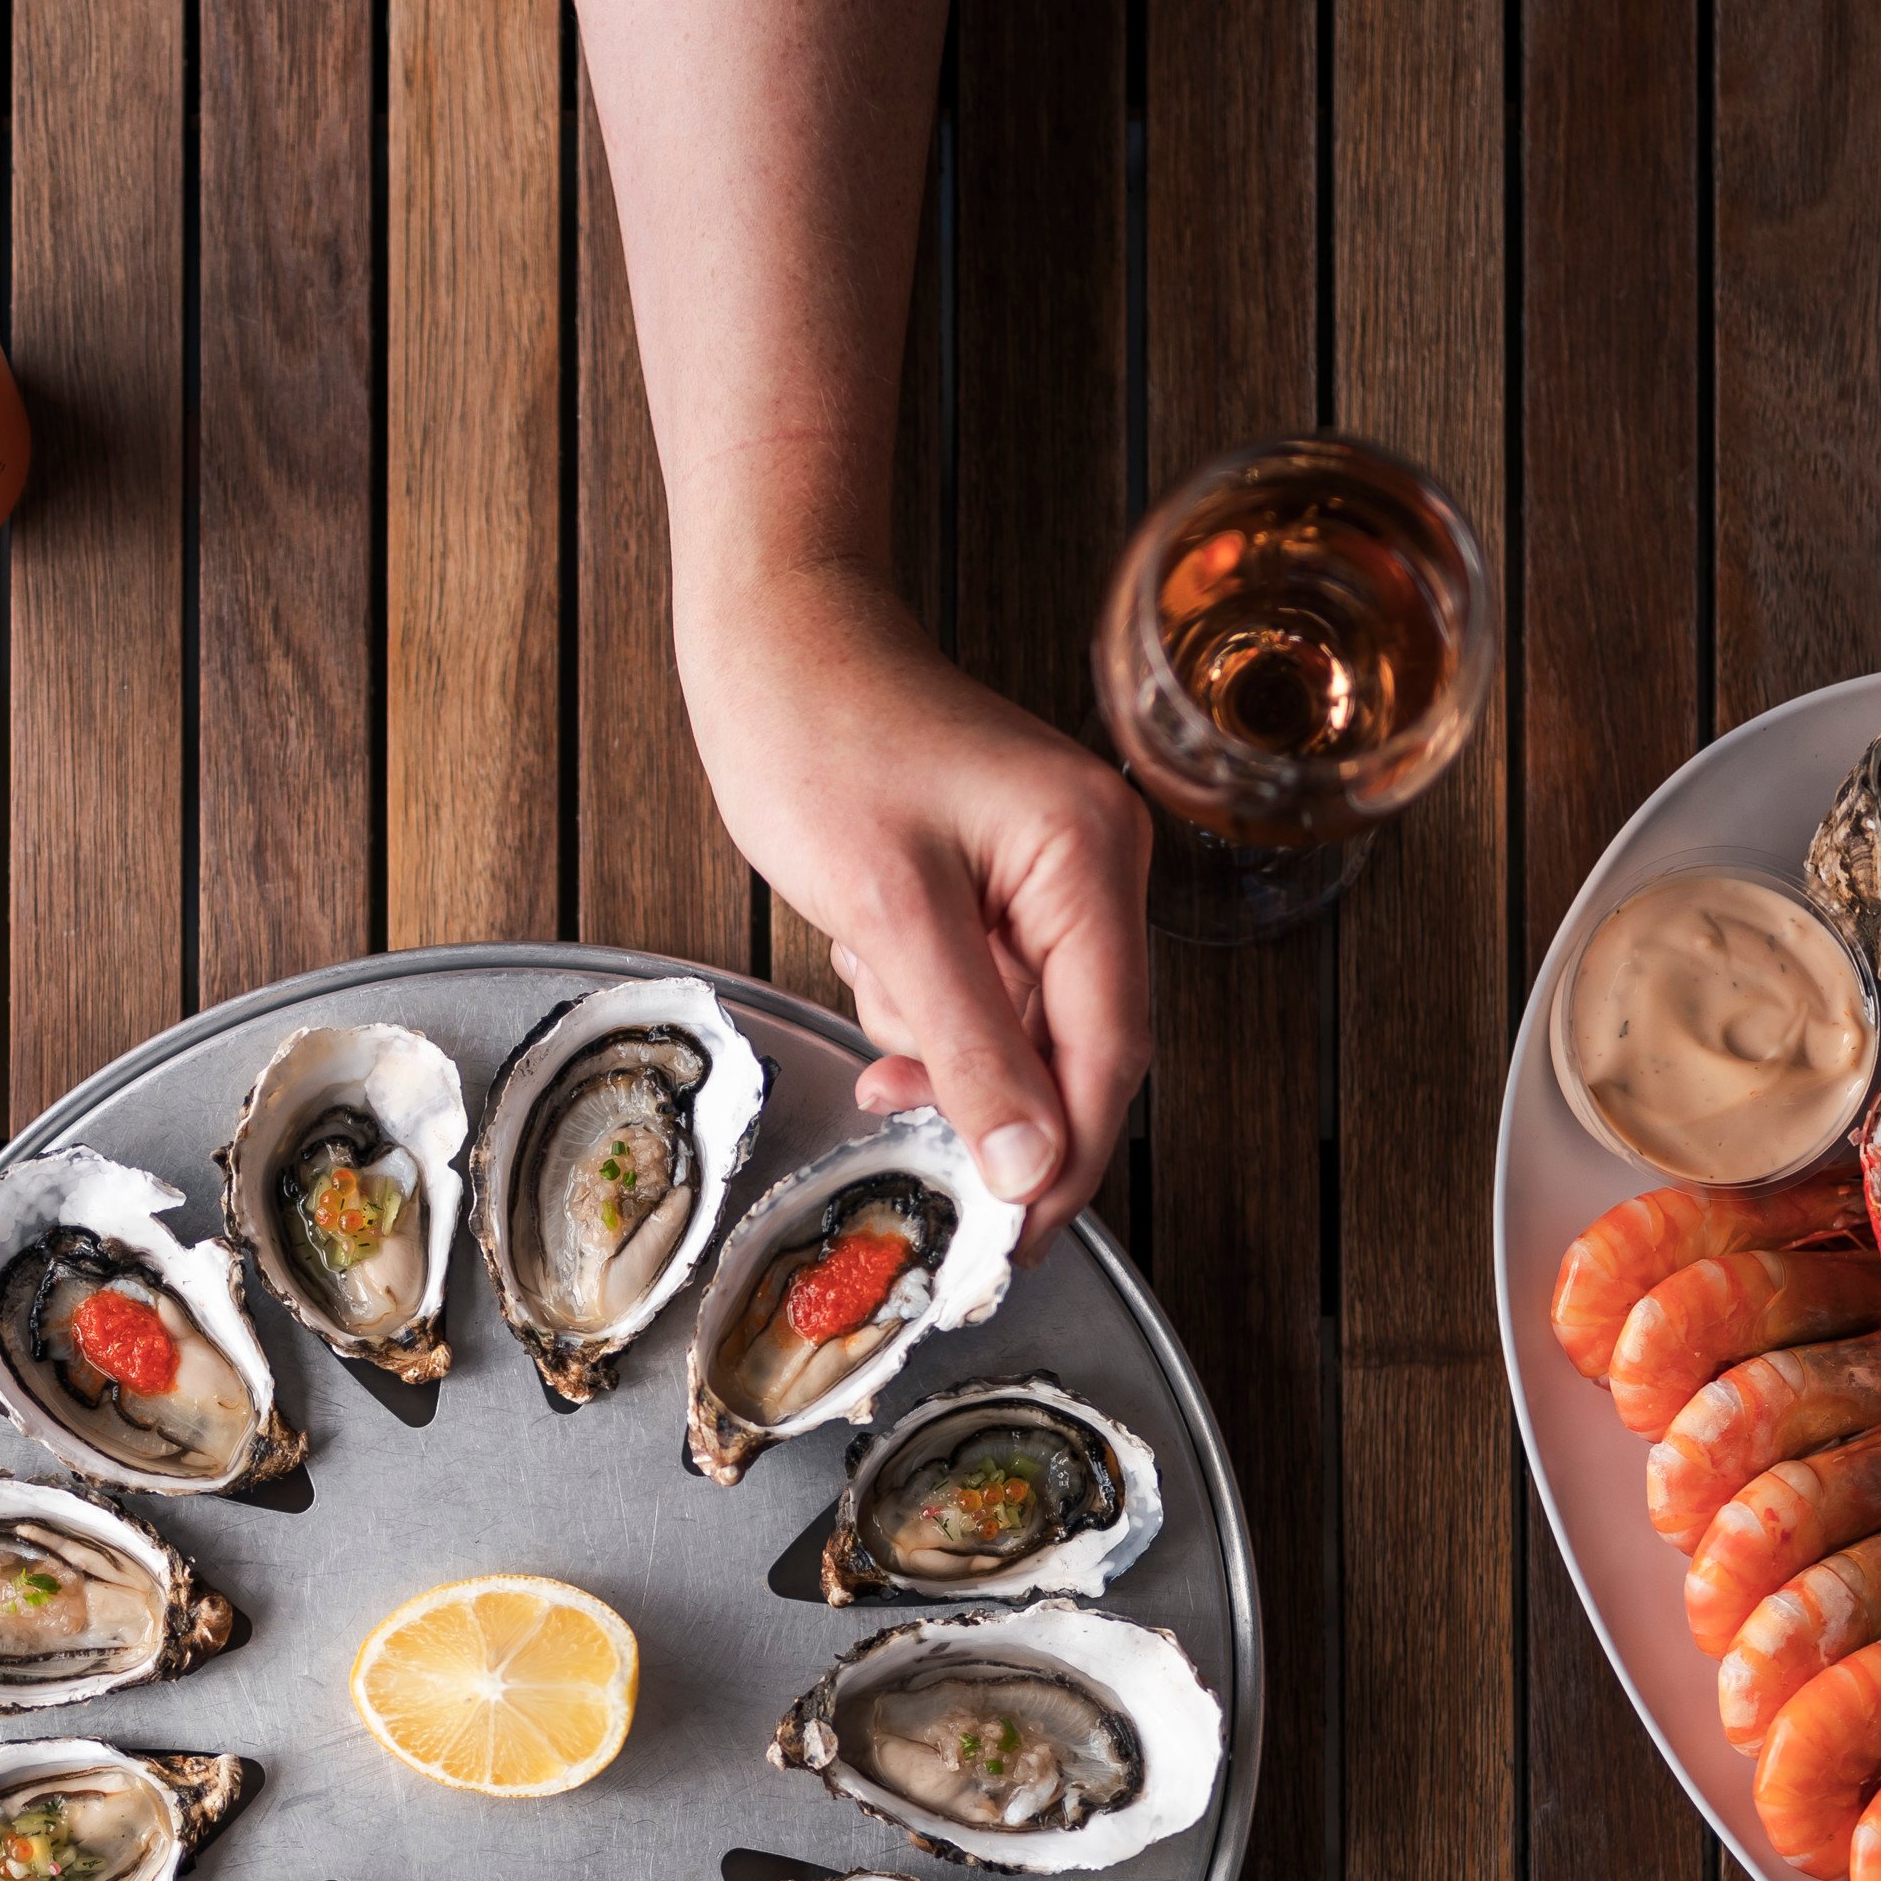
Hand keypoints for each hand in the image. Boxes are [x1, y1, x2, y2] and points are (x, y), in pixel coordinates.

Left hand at [679, 555, 1151, 1254]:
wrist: (771, 635)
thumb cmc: (817, 739)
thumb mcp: (886, 914)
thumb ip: (969, 1046)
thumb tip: (1031, 1170)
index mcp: (1090, 862)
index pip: (1109, 1056)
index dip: (1063, 1161)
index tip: (1004, 1244)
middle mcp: (1095, 867)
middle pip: (1072, 1049)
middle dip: (981, 1089)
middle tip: (891, 1104)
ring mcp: (1054, 871)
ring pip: (1017, 1026)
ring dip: (933, 1033)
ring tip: (861, 957)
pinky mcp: (1005, 877)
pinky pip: (982, 984)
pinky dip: (920, 994)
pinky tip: (865, 942)